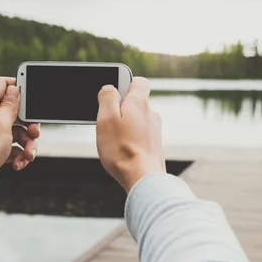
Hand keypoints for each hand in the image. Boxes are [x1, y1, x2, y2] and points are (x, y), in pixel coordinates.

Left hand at [0, 77, 39, 211]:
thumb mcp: (1, 123)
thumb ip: (11, 105)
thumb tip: (15, 89)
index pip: (3, 84)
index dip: (19, 87)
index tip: (32, 98)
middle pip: (16, 112)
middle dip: (29, 124)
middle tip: (34, 133)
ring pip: (18, 133)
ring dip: (27, 144)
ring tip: (28, 155)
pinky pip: (13, 148)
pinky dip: (19, 155)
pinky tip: (19, 164)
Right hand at [96, 77, 165, 192]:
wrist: (143, 179)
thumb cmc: (122, 150)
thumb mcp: (106, 119)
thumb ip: (107, 98)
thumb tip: (109, 88)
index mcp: (139, 104)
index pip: (139, 82)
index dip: (125, 84)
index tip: (113, 96)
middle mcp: (152, 115)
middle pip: (136, 104)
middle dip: (121, 111)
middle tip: (108, 125)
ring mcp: (155, 132)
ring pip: (138, 122)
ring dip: (126, 128)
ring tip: (115, 142)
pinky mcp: (155, 147)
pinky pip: (141, 138)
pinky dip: (132, 142)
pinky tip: (123, 153)